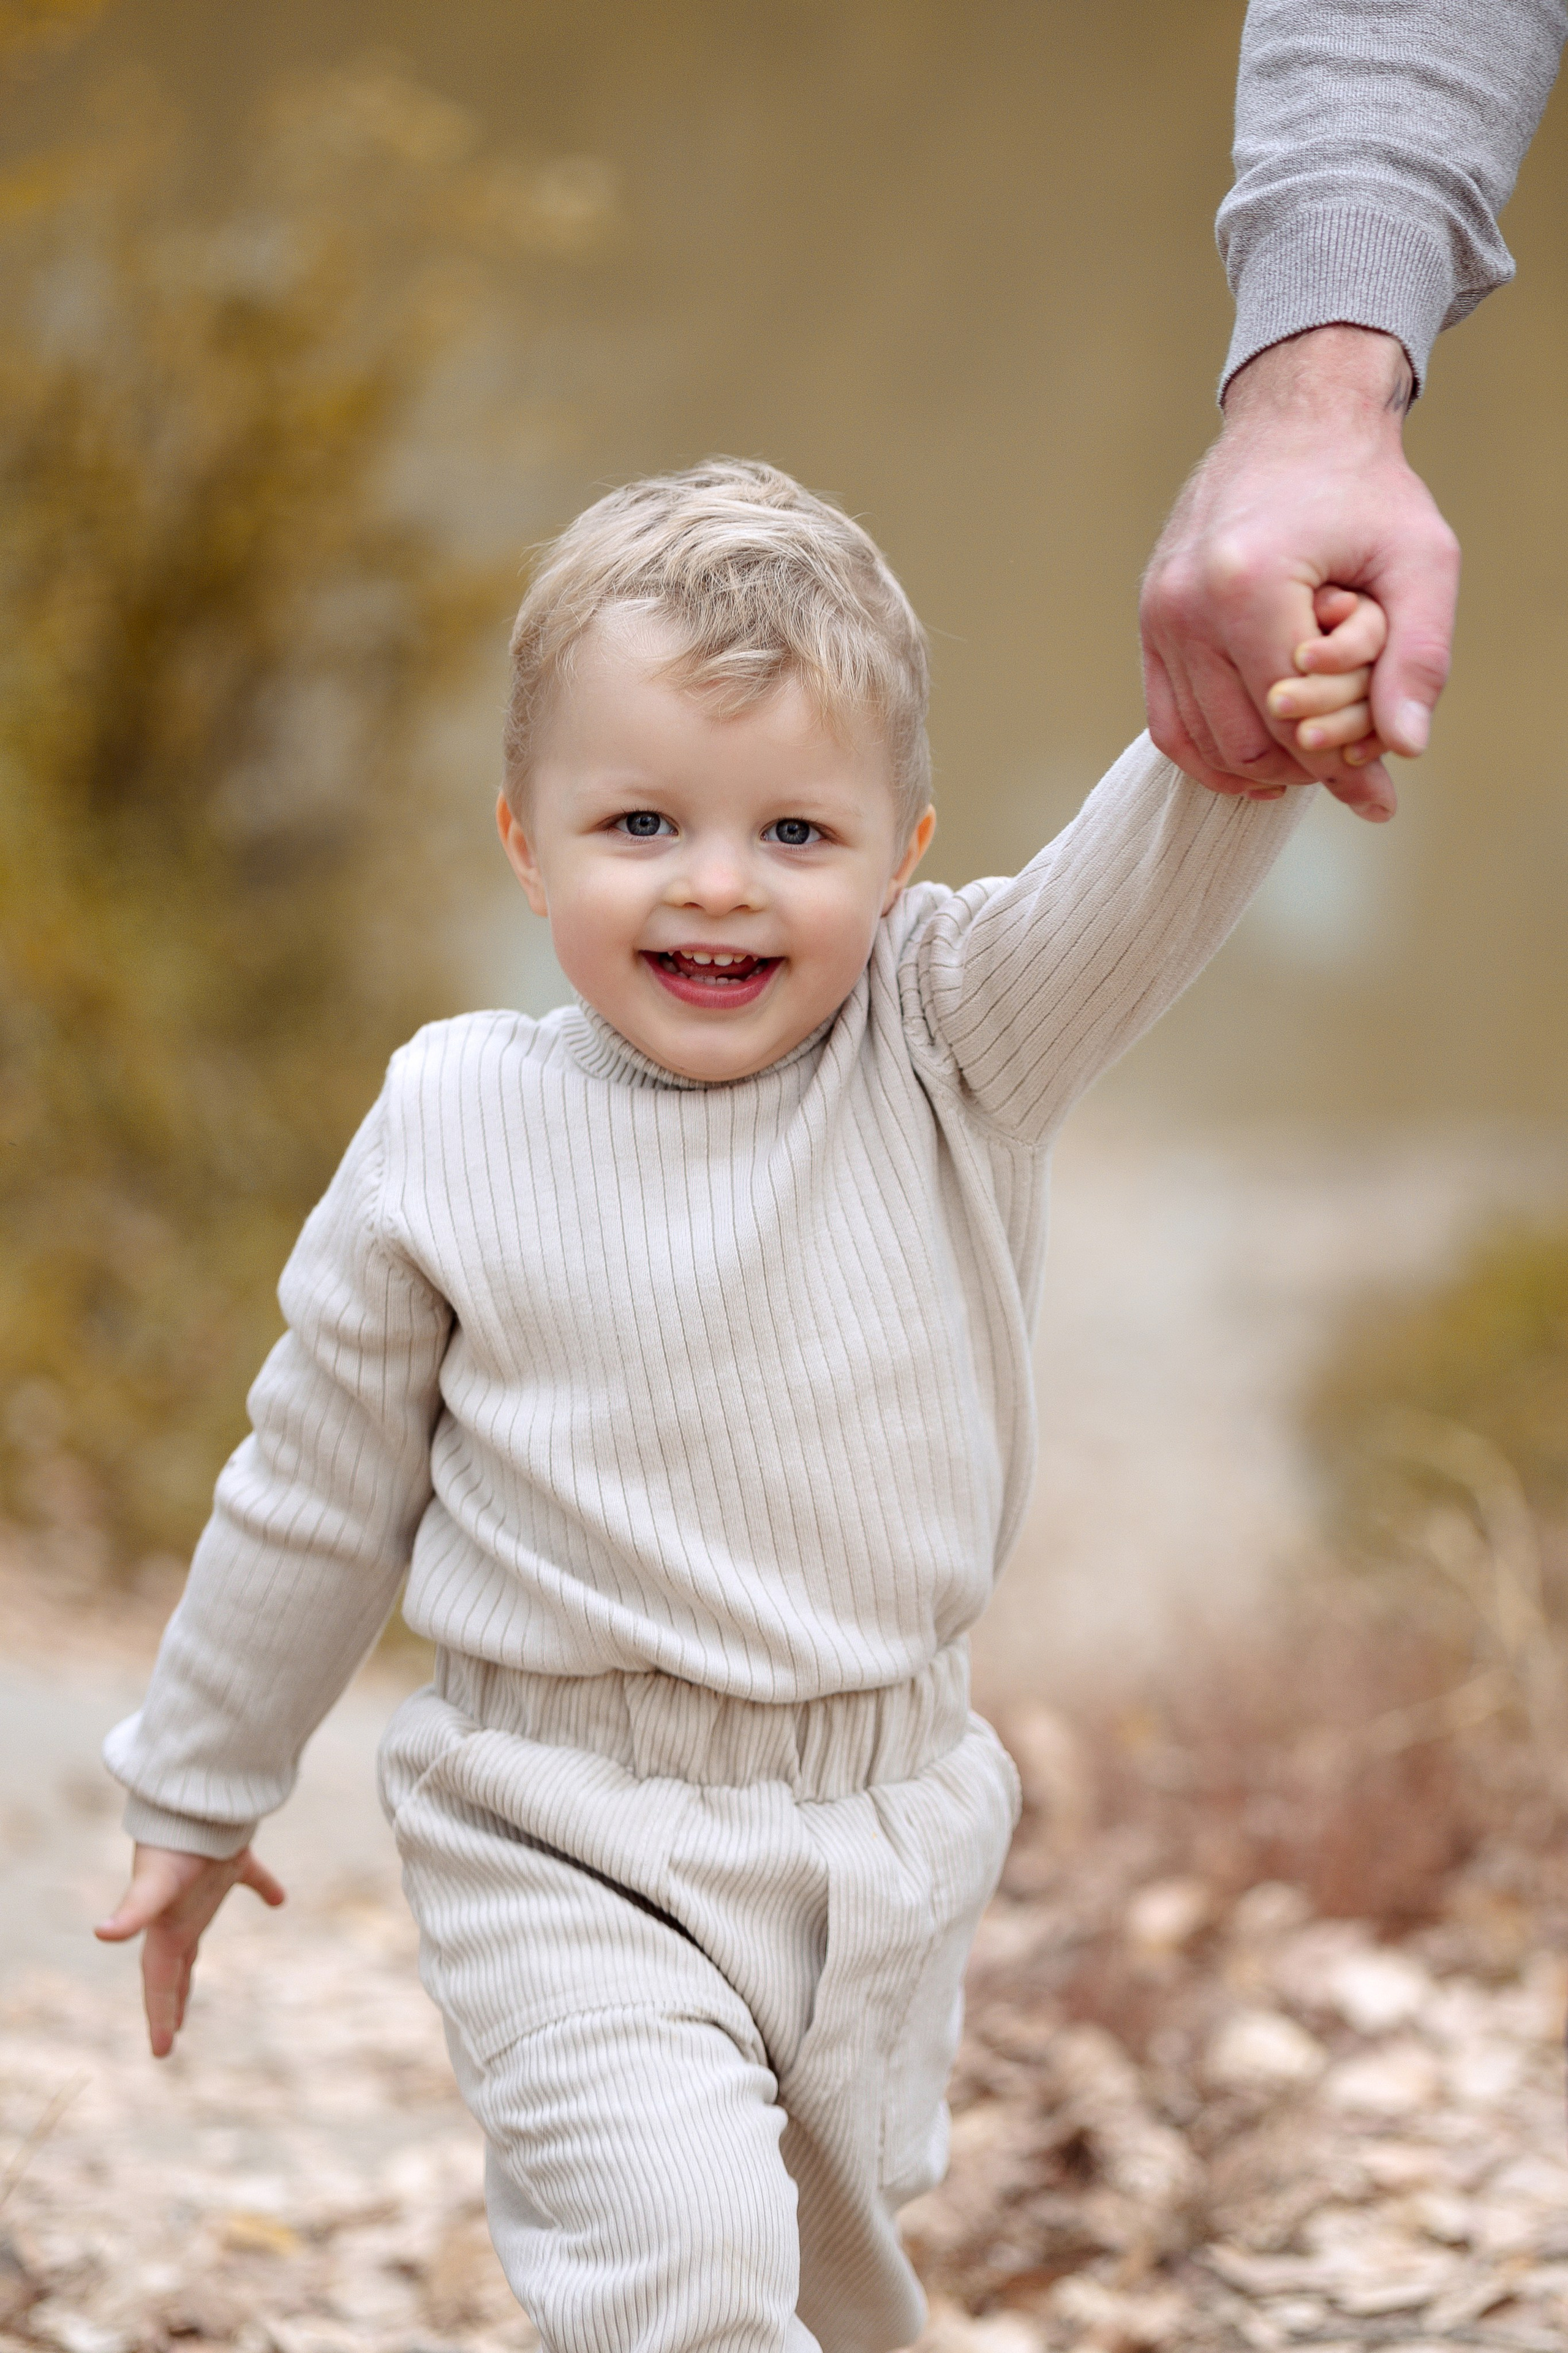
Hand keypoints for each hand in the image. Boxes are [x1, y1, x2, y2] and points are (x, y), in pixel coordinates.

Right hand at [96, 1841, 285, 2056]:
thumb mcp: (155, 1883)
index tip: (162, 2053)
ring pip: (197, 1937)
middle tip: (169, 2034)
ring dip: (191, 1964)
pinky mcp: (231, 1862)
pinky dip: (264, 1888)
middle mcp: (182, 1915)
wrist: (198, 1796)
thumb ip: (134, 1910)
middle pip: (173, 1968)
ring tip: (188, 1987)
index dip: (159, 2016)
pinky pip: (251, 1880)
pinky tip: (279, 1899)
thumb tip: (103, 1934)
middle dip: (169, 2001)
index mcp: (167, 1930)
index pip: (160, 1983)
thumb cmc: (175, 1842)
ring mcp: (204, 1890)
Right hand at [1140, 325, 1459, 823]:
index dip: (1341, 761)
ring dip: (1260, 770)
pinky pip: (1167, 723)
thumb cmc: (1364, 488)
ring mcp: (1157, 616)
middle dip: (1303, 769)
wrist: (1294, 420)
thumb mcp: (1421, 558)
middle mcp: (1187, 605)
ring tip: (1309, 762)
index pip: (1292, 717)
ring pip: (1201, 745)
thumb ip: (1420, 655)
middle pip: (1244, 743)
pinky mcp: (1148, 623)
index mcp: (1248, 584)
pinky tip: (1259, 762)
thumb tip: (1406, 747)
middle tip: (1348, 767)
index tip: (1378, 775)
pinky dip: (1212, 756)